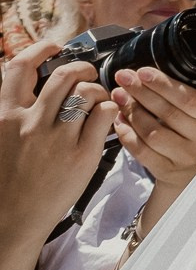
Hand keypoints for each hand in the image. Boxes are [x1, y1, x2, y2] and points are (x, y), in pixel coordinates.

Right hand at [1, 41, 116, 269]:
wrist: (10, 223)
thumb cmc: (6, 182)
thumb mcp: (0, 140)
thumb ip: (12, 113)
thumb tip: (27, 87)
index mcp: (4, 117)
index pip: (18, 69)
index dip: (39, 50)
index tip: (53, 46)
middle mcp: (30, 123)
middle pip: (64, 74)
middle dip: (82, 68)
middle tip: (88, 75)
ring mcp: (57, 137)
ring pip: (87, 91)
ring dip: (97, 89)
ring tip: (98, 99)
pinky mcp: (82, 153)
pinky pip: (105, 114)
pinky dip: (109, 110)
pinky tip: (106, 118)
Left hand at [109, 68, 195, 226]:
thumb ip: (195, 85)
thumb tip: (169, 56)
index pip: (189, 98)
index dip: (163, 84)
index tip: (142, 71)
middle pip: (168, 113)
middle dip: (141, 92)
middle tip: (123, 78)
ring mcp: (189, 157)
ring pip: (152, 133)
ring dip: (131, 112)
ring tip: (118, 96)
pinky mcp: (169, 171)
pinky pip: (141, 151)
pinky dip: (126, 134)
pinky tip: (119, 120)